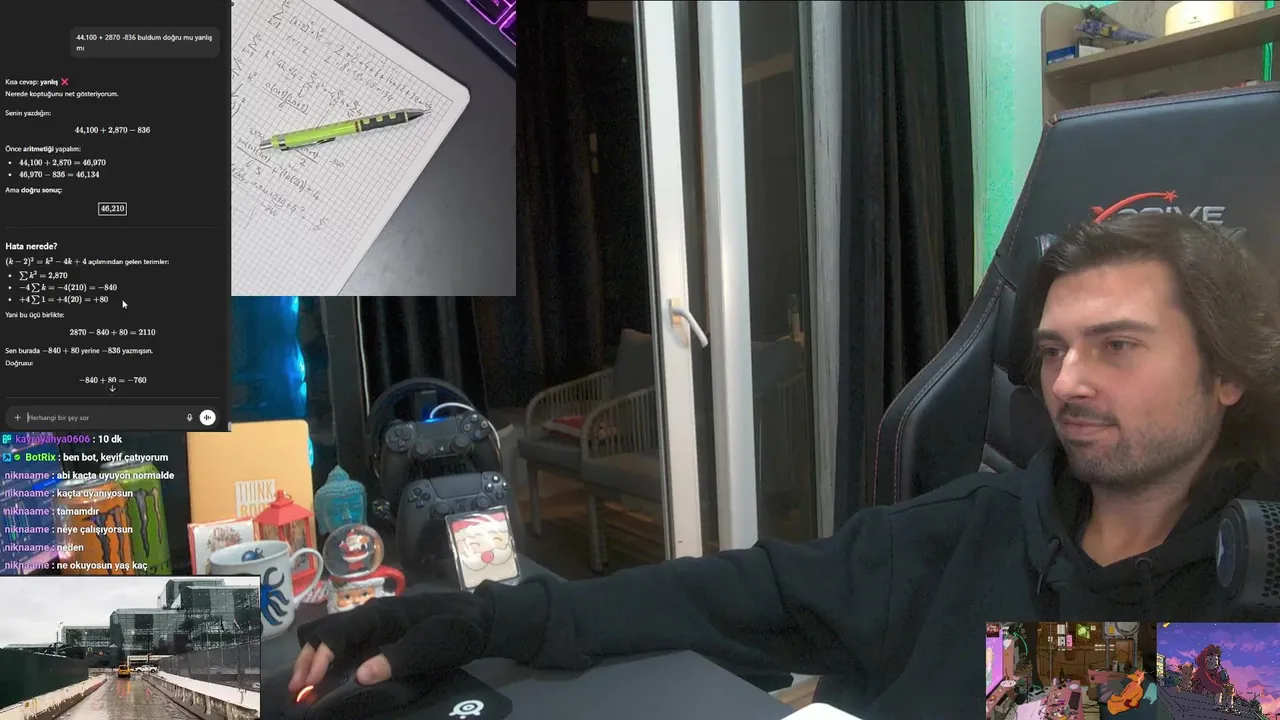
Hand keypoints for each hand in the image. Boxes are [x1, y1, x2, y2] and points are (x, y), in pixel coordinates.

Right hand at [288, 592, 491, 692]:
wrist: (481, 618)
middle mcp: (373, 613)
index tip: (308, 683)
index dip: (320, 657)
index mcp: (381, 614)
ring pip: (337, 636)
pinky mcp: (383, 630)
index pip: (339, 632)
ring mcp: (377, 620)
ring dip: (318, 659)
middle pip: (330, 632)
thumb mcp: (429, 647)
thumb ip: (395, 660)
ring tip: (305, 686)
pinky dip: (333, 658)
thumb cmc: (455, 630)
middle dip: (310, 659)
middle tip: (296, 689)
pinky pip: (350, 642)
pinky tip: (328, 677)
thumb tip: (360, 677)